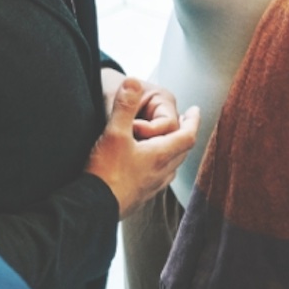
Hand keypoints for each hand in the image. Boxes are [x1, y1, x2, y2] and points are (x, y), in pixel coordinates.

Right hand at [86, 77, 201, 215]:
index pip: (187, 135)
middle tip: (183, 123)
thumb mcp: (114, 133)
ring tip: (167, 143)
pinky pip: (158, 179)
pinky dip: (160, 167)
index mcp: (160, 155)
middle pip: (182, 151)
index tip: (195, 110)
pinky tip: (148, 168)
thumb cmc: (106, 171)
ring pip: (171, 167)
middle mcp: (162, 172)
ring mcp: (152, 187)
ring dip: (173, 152)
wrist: (93, 207)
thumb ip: (124, 107)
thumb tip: (133, 81)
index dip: (193, 121)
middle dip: (184, 134)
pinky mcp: (141, 197)